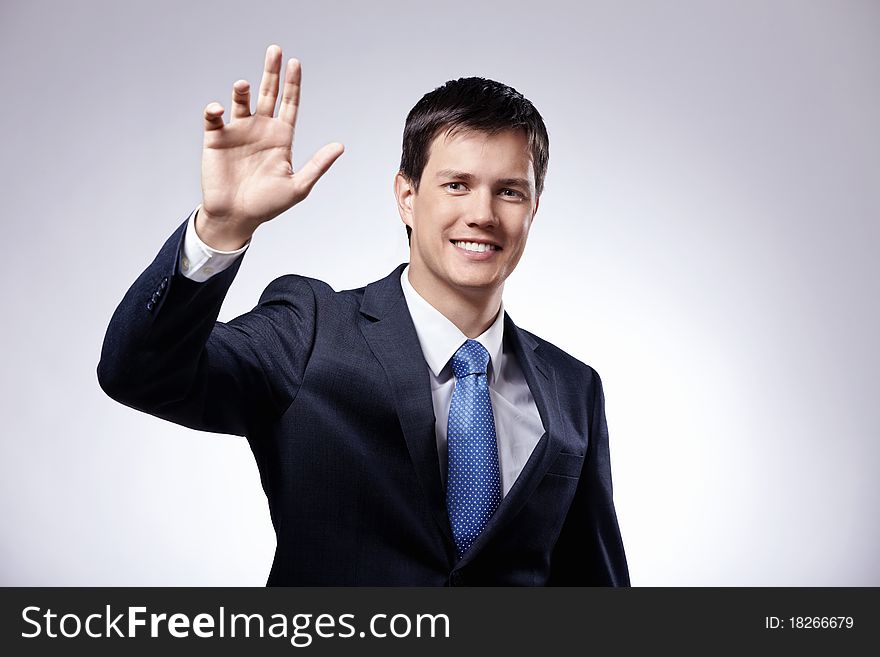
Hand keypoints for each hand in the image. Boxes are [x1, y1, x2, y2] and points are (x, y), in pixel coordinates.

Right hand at [197, 45, 343, 249]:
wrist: (236, 217)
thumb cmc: (268, 205)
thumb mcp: (298, 186)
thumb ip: (318, 164)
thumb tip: (340, 146)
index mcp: (281, 138)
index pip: (289, 104)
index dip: (292, 84)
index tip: (295, 63)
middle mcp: (261, 130)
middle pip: (268, 94)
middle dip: (271, 72)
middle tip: (275, 50)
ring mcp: (238, 132)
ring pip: (241, 101)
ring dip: (242, 90)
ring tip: (243, 85)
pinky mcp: (216, 139)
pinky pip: (214, 117)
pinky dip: (215, 109)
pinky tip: (219, 109)